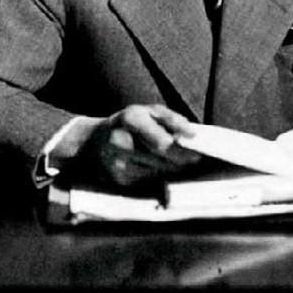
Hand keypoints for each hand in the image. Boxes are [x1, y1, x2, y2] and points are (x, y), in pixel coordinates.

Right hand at [81, 104, 200, 186]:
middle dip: (181, 162)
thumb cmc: (131, 122)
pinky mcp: (118, 180)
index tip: (197, 154)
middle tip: (194, 161)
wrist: (94, 141)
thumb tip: (193, 135)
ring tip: (180, 164)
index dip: (182, 151)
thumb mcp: (150, 111)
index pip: (162, 143)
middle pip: (160, 161)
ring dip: (172, 171)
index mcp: (130, 118)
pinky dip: (159, 177)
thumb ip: (173, 119)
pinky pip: (147, 182)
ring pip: (156, 174)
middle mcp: (120, 142)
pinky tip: (162, 169)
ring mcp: (117, 164)